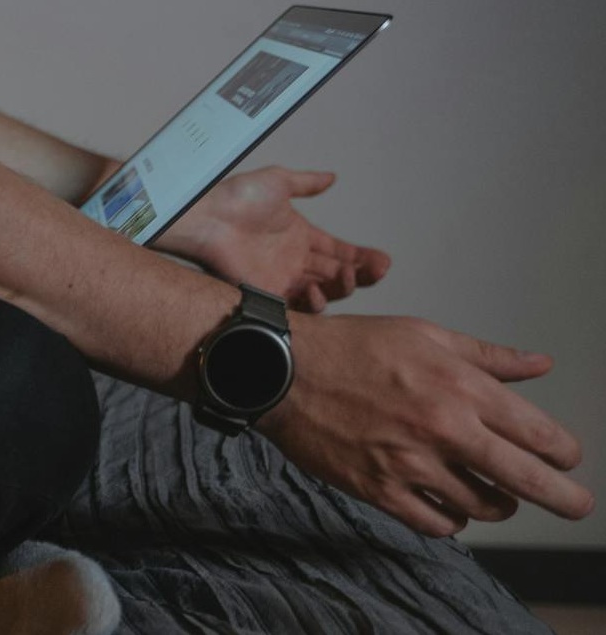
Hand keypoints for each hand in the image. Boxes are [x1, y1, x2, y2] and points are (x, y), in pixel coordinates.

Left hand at [154, 166, 389, 311]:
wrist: (208, 217)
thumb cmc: (236, 198)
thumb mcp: (278, 182)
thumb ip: (306, 183)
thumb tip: (332, 176)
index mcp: (300, 236)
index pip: (339, 251)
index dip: (362, 257)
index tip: (382, 261)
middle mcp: (294, 260)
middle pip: (338, 274)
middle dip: (361, 274)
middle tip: (376, 270)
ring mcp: (282, 278)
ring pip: (324, 292)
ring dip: (341, 287)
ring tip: (345, 276)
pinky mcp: (267, 293)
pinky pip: (297, 307)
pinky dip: (313, 303)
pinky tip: (316, 290)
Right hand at [258, 313, 594, 535]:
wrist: (283, 370)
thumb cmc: (349, 347)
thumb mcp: (423, 334)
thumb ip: (486, 356)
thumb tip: (539, 365)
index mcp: (458, 386)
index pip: (537, 432)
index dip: (563, 452)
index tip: (567, 458)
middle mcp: (442, 428)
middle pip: (526, 480)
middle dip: (563, 498)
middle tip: (576, 505)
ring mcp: (411, 464)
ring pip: (483, 507)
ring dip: (497, 504)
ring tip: (493, 495)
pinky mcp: (380, 489)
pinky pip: (437, 524)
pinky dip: (453, 521)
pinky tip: (449, 505)